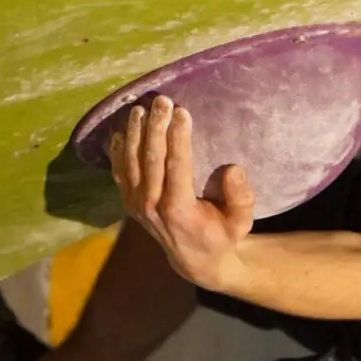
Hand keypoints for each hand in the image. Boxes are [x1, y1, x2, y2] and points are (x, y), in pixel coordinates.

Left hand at [109, 95, 254, 290]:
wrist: (194, 260)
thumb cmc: (222, 235)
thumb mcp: (242, 222)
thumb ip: (241, 198)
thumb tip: (233, 170)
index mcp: (179, 208)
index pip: (176, 165)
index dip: (177, 137)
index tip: (182, 112)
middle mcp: (152, 205)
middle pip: (150, 159)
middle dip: (155, 126)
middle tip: (161, 100)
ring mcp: (137, 204)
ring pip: (131, 163)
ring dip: (134, 133)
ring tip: (140, 109)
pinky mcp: (130, 203)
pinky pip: (120, 173)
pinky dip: (118, 152)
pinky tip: (120, 132)